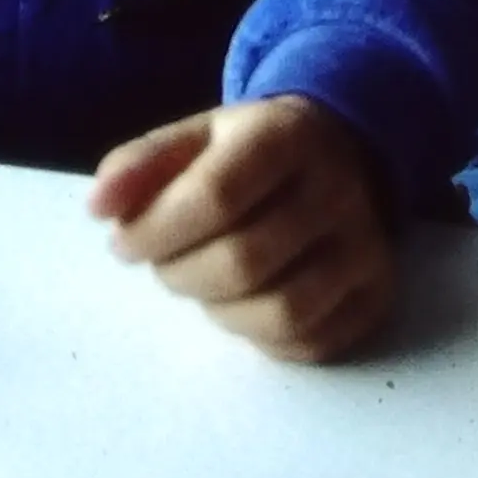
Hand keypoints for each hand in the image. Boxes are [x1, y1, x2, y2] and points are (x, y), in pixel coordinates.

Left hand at [85, 95, 395, 363]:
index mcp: (287, 134)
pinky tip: (245, 303)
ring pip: (281, 313)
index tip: (123, 242)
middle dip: (179, 274)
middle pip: (243, 262)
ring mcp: (367, 247)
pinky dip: (260, 337)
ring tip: (203, 283)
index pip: (216, 195)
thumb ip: (139, 165)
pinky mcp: (378, 296)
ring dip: (219, 312)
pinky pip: (309, 343)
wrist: (345, 150)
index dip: (156, 230)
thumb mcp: (195, 137)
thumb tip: (98, 207)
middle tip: (162, 264)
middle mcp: (339, 189)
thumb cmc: (251, 150)